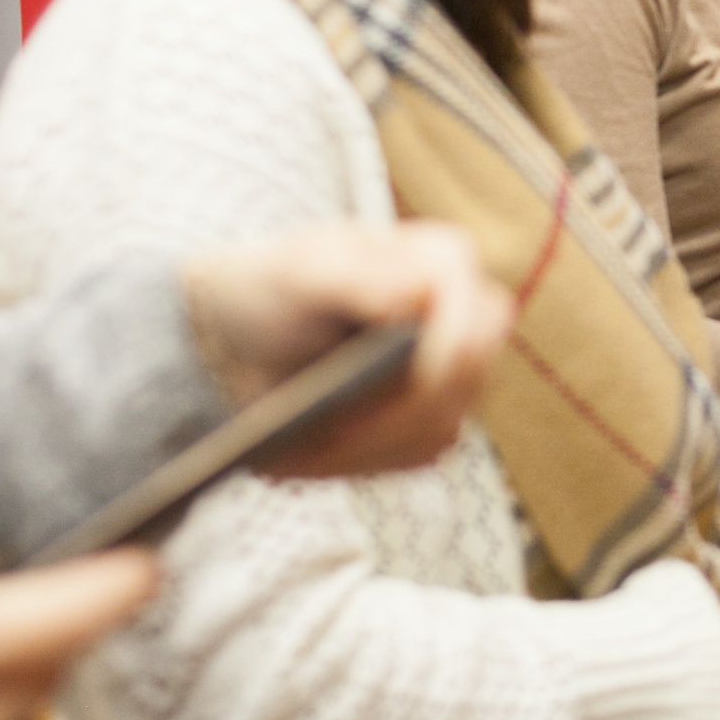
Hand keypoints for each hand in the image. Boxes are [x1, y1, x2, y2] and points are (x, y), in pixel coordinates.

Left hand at [183, 221, 513, 479]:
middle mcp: (464, 316)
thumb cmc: (273, 288)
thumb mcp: (300, 270)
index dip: (438, 361)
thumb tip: (419, 295)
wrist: (242, 337)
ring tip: (308, 440)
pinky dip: (366, 456)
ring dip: (371, 440)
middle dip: (396, 412)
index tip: (374, 384)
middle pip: (464, 382)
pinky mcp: (433, 419)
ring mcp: (455, 373)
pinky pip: (418, 452)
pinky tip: (321, 444)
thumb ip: (358, 275)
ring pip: (441, 424)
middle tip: (328, 428)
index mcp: (445, 262)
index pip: (478, 322)